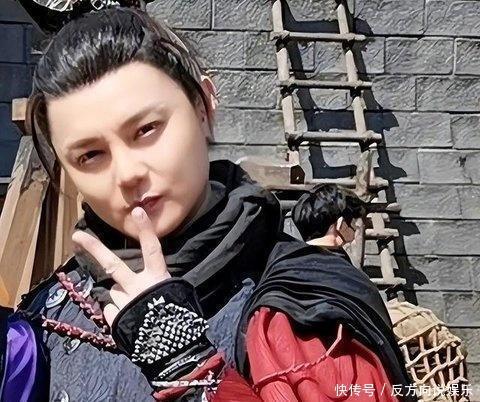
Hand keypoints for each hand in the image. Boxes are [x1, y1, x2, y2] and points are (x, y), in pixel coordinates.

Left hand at [71, 206, 170, 326]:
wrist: (172, 349)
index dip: (145, 230)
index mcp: (157, 279)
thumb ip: (155, 284)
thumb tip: (140, 282)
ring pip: (114, 291)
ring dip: (121, 296)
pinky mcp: (115, 318)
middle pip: (113, 264)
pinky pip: (111, 309)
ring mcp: (124, 302)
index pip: (152, 249)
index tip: (138, 210)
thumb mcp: (173, 295)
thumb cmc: (178, 320)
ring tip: (136, 309)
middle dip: (94, 248)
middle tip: (76, 235)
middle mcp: (138, 287)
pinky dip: (117, 312)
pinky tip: (129, 320)